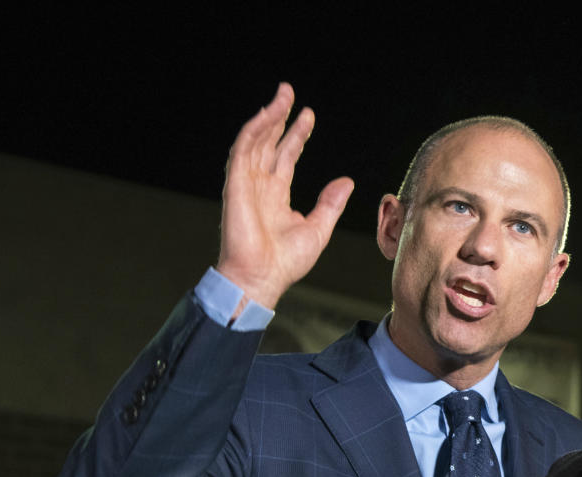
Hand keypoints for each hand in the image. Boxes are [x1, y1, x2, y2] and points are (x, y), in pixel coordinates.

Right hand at [216, 83, 353, 309]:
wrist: (261, 278)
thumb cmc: (285, 262)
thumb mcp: (318, 229)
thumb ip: (330, 204)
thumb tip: (346, 182)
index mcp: (276, 196)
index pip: (286, 157)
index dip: (296, 135)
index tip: (308, 116)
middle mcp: (260, 186)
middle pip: (269, 143)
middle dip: (280, 117)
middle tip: (290, 93)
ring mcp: (246, 184)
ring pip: (256, 141)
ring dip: (268, 117)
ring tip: (283, 95)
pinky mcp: (235, 185)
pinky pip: (243, 150)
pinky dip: (254, 130)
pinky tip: (268, 115)